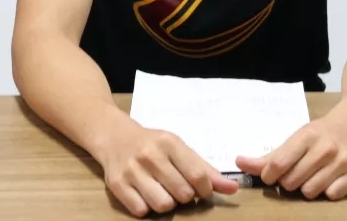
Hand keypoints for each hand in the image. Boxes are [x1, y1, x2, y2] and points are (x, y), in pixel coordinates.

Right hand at [95, 119, 238, 217]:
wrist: (114, 136)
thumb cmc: (152, 144)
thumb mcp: (179, 148)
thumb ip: (205, 169)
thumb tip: (233, 189)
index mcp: (169, 143)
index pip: (198, 176)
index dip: (206, 190)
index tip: (202, 190)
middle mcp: (150, 155)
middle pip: (183, 194)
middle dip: (185, 196)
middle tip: (178, 188)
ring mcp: (131, 170)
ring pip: (163, 205)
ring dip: (167, 204)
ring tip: (162, 192)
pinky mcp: (116, 185)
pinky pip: (141, 211)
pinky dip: (146, 207)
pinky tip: (145, 194)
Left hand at [235, 111, 346, 199]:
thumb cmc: (319, 133)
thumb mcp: (295, 138)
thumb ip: (269, 156)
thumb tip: (239, 163)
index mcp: (306, 136)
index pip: (278, 164)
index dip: (269, 176)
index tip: (270, 176)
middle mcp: (325, 148)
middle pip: (292, 182)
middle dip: (288, 182)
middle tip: (295, 172)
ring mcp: (343, 160)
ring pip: (311, 192)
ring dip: (307, 188)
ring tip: (312, 175)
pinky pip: (332, 195)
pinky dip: (327, 191)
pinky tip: (329, 178)